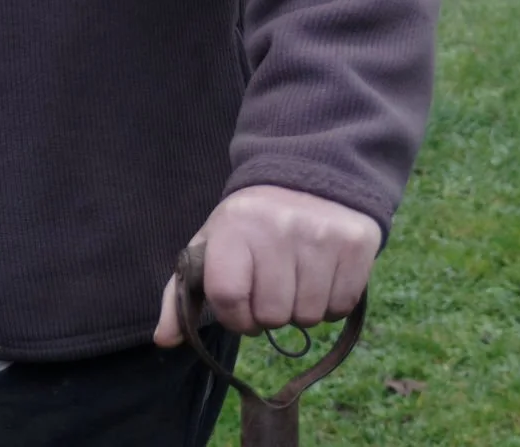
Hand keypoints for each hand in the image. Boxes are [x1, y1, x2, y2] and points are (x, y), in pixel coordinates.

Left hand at [151, 185, 379, 346]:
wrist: (306, 178)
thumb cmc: (249, 224)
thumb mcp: (211, 246)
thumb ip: (181, 294)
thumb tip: (164, 340)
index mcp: (234, 226)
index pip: (228, 296)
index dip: (234, 317)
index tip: (239, 310)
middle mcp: (279, 228)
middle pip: (272, 315)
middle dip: (269, 314)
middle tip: (271, 289)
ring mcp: (321, 235)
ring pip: (308, 317)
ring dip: (300, 310)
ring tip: (295, 281)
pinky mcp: (355, 244)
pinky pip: (340, 307)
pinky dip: (330, 305)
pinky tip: (320, 278)